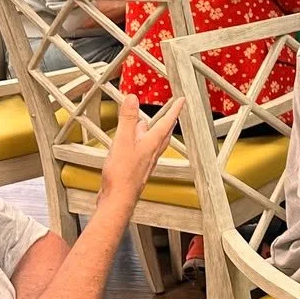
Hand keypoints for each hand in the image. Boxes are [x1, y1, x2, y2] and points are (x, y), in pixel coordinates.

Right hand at [98, 96, 181, 210]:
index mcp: (151, 144)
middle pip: (163, 134)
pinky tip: (132, 146)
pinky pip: (142, 152)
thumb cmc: (122, 175)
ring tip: (146, 125)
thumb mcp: (122, 141)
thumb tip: (132, 99)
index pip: (167, 122)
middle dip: (168, 122)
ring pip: (153, 143)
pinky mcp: (136, 170)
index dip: (174, 110)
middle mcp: (151, 153)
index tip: (182, 100)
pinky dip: (140, 144)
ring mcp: (145, 163)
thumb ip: (127, 119)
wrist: (118, 199)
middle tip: (172, 113)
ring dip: (152, 132)